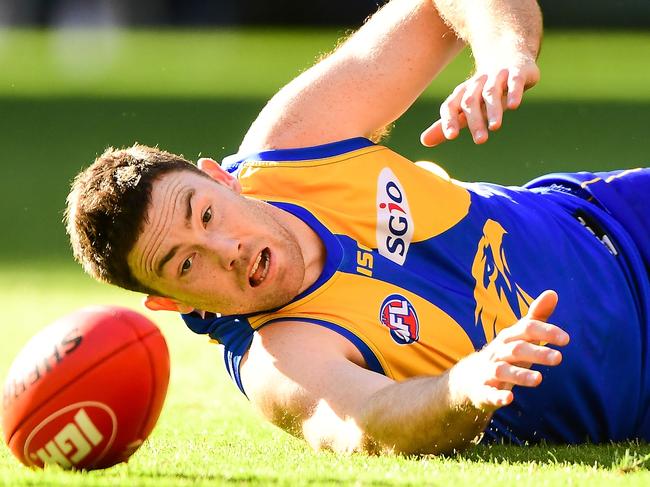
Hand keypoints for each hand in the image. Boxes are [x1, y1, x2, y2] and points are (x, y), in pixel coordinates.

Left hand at [420, 58, 539, 146]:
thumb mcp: (464, 106)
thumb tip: (424, 141)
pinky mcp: (517, 72)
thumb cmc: (483, 89)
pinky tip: (513, 105)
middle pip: (471, 102)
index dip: (449, 120)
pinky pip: (514, 81)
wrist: (507, 55)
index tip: (451, 136)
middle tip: (480, 140)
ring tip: (495, 127)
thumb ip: (447, 124)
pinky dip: (513, 92)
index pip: (450, 106)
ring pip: (491, 93)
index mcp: (462, 93)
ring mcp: (497, 77)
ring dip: (493, 110)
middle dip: (475, 121)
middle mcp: (477, 84)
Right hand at [448, 290, 568, 410]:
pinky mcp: (483, 391)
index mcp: (509, 338)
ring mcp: (489, 372)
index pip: (526, 329)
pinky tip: (509, 399)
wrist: (471, 379)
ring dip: (520, 375)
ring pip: (503, 371)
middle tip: (559, 358)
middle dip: (536, 353)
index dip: (545, 332)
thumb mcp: (519, 335)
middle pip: (516, 349)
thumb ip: (536, 316)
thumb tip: (552, 293)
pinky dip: (497, 396)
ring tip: (539, 379)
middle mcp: (498, 352)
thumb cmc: (504, 354)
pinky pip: (489, 394)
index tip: (566, 339)